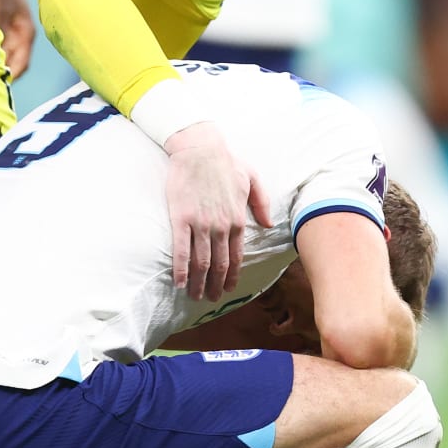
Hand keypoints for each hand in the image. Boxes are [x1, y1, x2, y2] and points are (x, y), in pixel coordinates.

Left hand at [0, 0, 34, 79]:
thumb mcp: (0, 11)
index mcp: (26, 34)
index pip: (23, 62)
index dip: (13, 74)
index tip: (0, 82)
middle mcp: (23, 39)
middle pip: (16, 64)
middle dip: (4, 75)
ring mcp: (15, 37)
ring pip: (8, 59)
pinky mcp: (6, 34)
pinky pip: (1, 52)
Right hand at [163, 122, 271, 301]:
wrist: (200, 148)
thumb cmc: (226, 161)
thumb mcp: (252, 179)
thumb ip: (261, 203)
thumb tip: (268, 223)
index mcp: (238, 220)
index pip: (236, 256)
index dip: (232, 276)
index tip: (228, 289)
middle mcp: (221, 227)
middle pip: (219, 265)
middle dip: (215, 285)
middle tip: (211, 299)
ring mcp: (201, 224)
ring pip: (201, 262)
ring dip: (199, 283)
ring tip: (196, 296)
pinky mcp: (181, 219)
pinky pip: (181, 250)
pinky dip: (182, 270)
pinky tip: (180, 282)